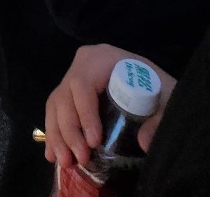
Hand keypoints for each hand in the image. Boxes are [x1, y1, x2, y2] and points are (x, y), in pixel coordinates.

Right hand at [43, 45, 174, 168]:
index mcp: (104, 58)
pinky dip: (54, 132)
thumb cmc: (158, 89)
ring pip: (56, 104)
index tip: (94, 142)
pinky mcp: (72, 91)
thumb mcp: (166, 99)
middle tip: (80, 158)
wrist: (156, 86)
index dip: (84, 113)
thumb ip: (158, 119)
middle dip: (69, 130)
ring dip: (57, 134)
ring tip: (64, 162)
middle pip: (65, 95)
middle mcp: (84, 63)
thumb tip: (143, 141)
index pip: (83, 83)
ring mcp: (75, 76)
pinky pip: (56, 109)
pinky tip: (53, 153)